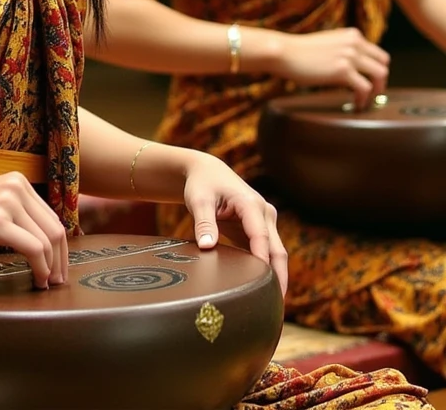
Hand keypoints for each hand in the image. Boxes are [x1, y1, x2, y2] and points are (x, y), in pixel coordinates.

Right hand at [0, 172, 67, 289]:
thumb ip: (18, 216)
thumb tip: (48, 244)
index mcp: (17, 181)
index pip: (52, 218)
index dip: (61, 248)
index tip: (59, 268)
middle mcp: (15, 186)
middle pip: (55, 229)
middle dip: (61, 260)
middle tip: (58, 282)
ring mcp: (6, 202)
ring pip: (47, 241)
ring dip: (52, 268)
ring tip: (46, 284)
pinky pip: (33, 249)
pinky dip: (40, 268)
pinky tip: (36, 279)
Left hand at [183, 152, 286, 295]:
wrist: (206, 171)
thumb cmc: (201, 185)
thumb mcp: (198, 200)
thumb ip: (204, 223)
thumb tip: (206, 247)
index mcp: (251, 204)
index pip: (260, 237)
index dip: (262, 261)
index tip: (263, 285)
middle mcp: (265, 213)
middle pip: (277, 251)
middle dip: (279, 278)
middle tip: (275, 307)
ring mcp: (266, 222)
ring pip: (276, 254)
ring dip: (276, 278)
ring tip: (272, 306)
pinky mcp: (261, 230)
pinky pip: (267, 253)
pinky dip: (267, 271)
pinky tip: (263, 292)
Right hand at [278, 28, 389, 108]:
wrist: (283, 52)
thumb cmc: (299, 51)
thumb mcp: (328, 43)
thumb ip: (344, 49)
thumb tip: (354, 68)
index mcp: (352, 35)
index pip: (378, 53)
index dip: (376, 69)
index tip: (370, 80)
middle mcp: (354, 43)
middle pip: (383, 63)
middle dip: (380, 80)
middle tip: (372, 91)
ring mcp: (350, 56)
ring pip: (380, 75)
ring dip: (375, 90)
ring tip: (365, 99)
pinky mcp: (343, 70)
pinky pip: (364, 88)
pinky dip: (363, 98)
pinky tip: (355, 104)